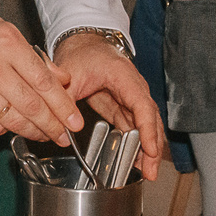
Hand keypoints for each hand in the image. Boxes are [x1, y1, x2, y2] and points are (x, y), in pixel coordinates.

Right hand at [0, 4, 82, 142]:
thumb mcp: (2, 29)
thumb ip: (33, 56)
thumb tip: (60, 78)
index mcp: (6, 45)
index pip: (44, 82)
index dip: (64, 105)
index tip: (75, 119)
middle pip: (33, 106)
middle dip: (54, 125)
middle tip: (65, 135)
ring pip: (15, 120)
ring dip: (35, 131)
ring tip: (47, 136)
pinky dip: (7, 130)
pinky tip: (15, 128)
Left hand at [53, 32, 165, 180]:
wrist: (84, 43)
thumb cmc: (83, 53)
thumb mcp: (69, 73)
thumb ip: (64, 97)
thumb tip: (63, 124)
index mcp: (124, 76)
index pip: (142, 105)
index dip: (147, 129)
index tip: (149, 149)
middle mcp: (134, 88)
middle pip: (150, 120)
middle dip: (152, 147)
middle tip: (150, 171)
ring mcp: (132, 99)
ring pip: (145, 127)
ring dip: (147, 150)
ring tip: (146, 172)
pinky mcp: (125, 108)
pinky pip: (135, 128)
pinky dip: (137, 145)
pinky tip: (136, 161)